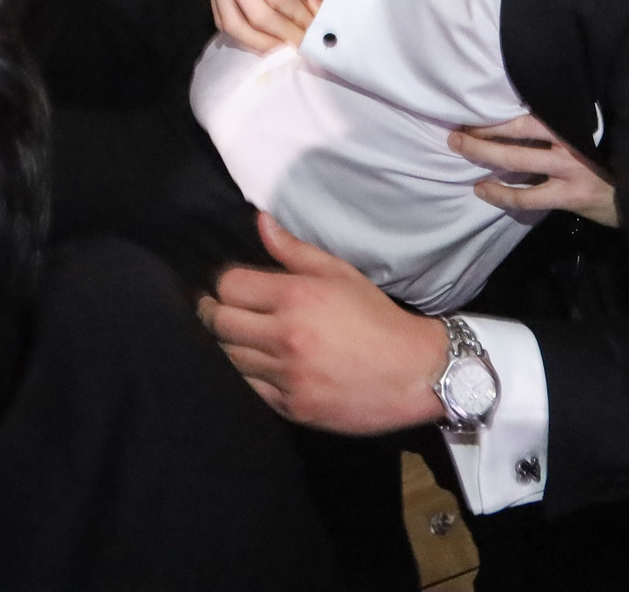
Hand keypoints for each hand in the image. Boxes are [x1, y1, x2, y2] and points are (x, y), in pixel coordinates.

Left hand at [198, 213, 447, 433]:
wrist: (414, 372)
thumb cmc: (377, 318)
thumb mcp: (340, 274)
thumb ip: (294, 250)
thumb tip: (261, 222)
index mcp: (297, 297)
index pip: (230, 286)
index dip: (225, 285)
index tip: (230, 288)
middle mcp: (286, 336)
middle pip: (221, 322)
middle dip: (214, 314)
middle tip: (217, 310)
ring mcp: (288, 375)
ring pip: (230, 358)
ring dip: (230, 345)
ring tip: (238, 337)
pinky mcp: (293, 407)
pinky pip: (249, 389)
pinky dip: (248, 376)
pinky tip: (257, 365)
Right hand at [203, 0, 319, 52]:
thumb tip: (315, 14)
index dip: (298, 19)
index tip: (316, 32)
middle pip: (254, 14)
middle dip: (282, 35)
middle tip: (303, 45)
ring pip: (232, 23)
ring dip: (260, 42)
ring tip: (283, 48)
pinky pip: (221, 17)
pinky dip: (241, 33)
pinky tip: (262, 39)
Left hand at [452, 114, 619, 225]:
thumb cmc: (607, 161)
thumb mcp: (587, 136)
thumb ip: (561, 126)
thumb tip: (520, 114)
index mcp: (573, 122)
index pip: (530, 111)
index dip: (499, 112)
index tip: (473, 109)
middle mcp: (570, 141)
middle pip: (518, 130)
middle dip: (484, 129)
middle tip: (456, 129)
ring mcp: (570, 169)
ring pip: (517, 160)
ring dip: (483, 153)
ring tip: (460, 148)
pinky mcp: (569, 196)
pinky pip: (526, 197)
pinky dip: (500, 194)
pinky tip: (482, 189)